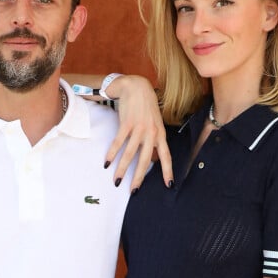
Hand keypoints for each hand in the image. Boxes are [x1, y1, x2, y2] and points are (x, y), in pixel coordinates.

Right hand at [104, 75, 172, 190]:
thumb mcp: (155, 123)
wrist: (136, 86)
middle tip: (134, 191)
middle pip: (146, 160)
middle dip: (139, 177)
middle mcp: (151, 133)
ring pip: (130, 154)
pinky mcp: (126, 123)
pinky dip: (112, 153)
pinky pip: (118, 142)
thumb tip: (152, 158)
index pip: (166, 156)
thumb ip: (154, 139)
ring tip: (117, 181)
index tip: (169, 185)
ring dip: (122, 169)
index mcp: (160, 134)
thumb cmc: (145, 106)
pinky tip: (107, 162)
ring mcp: (139, 128)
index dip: (168, 171)